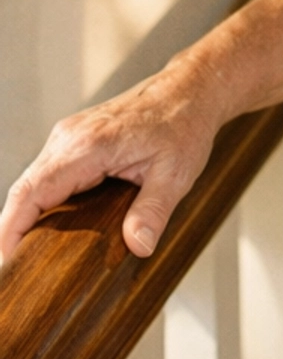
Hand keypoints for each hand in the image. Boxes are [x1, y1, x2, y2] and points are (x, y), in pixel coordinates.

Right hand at [0, 59, 222, 263]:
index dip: (12, 226)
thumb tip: (137, 246)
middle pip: (25, 189)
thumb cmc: (183, 124)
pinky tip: (48, 226)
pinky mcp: (73, 140)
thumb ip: (153, 211)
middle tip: (16, 267)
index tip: (5, 255)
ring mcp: (68, 136)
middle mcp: (69, 137)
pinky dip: (41, 201)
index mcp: (89, 145)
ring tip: (27, 254)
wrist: (189, 91)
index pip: (33, 190)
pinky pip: (47, 174)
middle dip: (13, 228)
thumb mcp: (176, 173)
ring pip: (33, 182)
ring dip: (26, 215)